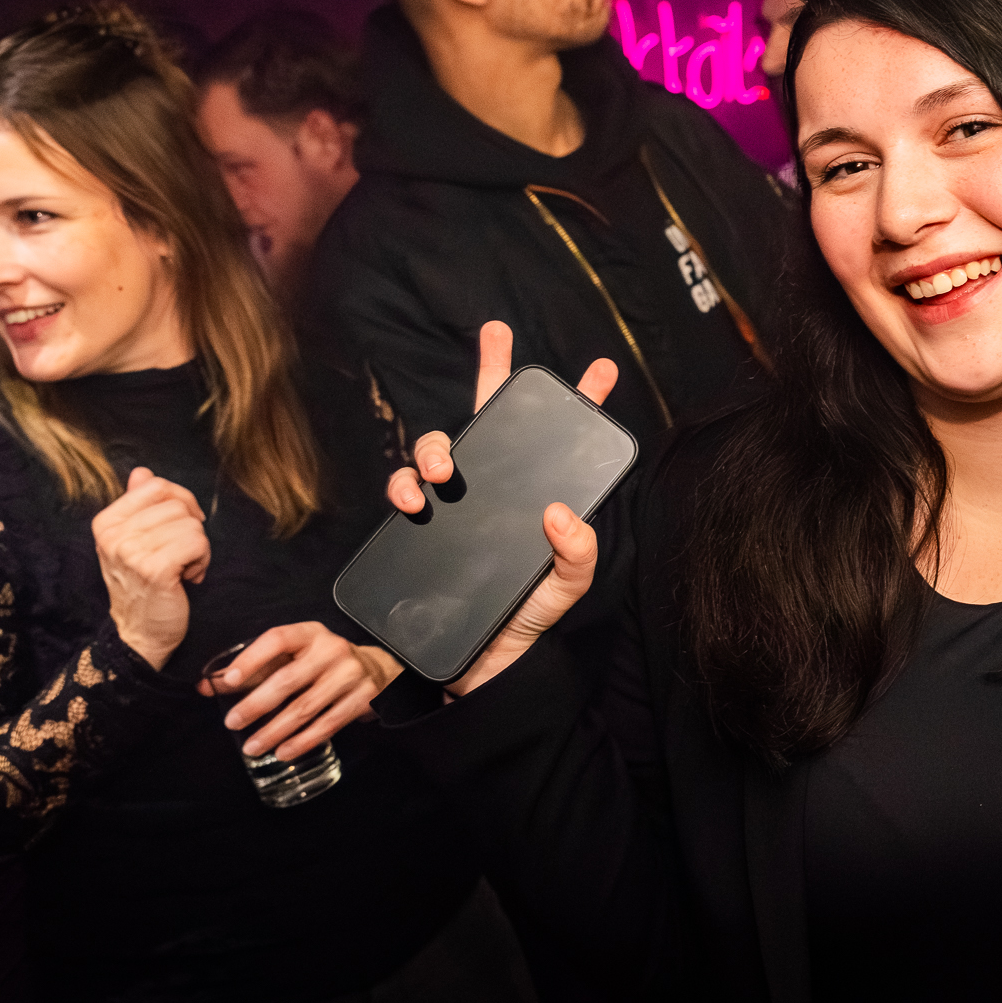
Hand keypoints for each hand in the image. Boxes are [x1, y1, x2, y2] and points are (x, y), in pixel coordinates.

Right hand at [93, 466, 210, 668]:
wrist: (138, 632)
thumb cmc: (142, 585)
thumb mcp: (131, 542)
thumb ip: (137, 505)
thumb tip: (142, 472)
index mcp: (106, 522)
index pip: (155, 485)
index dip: (180, 501)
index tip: (182, 524)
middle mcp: (114, 534)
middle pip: (178, 505)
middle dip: (190, 529)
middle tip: (180, 555)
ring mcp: (131, 552)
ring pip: (192, 525)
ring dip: (198, 548)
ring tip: (182, 568)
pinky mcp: (155, 569)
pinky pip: (198, 543)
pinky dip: (202, 561)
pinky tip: (188, 577)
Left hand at [199, 621, 400, 760]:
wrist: (378, 669)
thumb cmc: (323, 662)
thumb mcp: (295, 655)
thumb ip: (254, 669)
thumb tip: (207, 686)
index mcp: (310, 634)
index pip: (278, 639)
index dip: (252, 658)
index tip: (229, 679)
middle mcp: (332, 650)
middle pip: (288, 680)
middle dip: (256, 705)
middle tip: (233, 722)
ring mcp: (350, 675)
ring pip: (305, 707)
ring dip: (275, 730)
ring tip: (253, 746)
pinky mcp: (363, 698)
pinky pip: (328, 724)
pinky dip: (303, 741)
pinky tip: (284, 751)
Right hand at [383, 320, 620, 695]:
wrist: (485, 665)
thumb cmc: (530, 618)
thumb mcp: (566, 587)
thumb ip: (576, 553)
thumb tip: (559, 511)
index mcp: (535, 495)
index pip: (554, 441)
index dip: (575, 400)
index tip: (600, 368)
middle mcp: (495, 490)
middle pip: (491, 418)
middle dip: (493, 368)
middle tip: (499, 337)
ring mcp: (456, 506)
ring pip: (438, 448)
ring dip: (436, 444)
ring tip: (445, 468)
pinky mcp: (421, 528)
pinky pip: (403, 492)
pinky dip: (401, 486)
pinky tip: (414, 499)